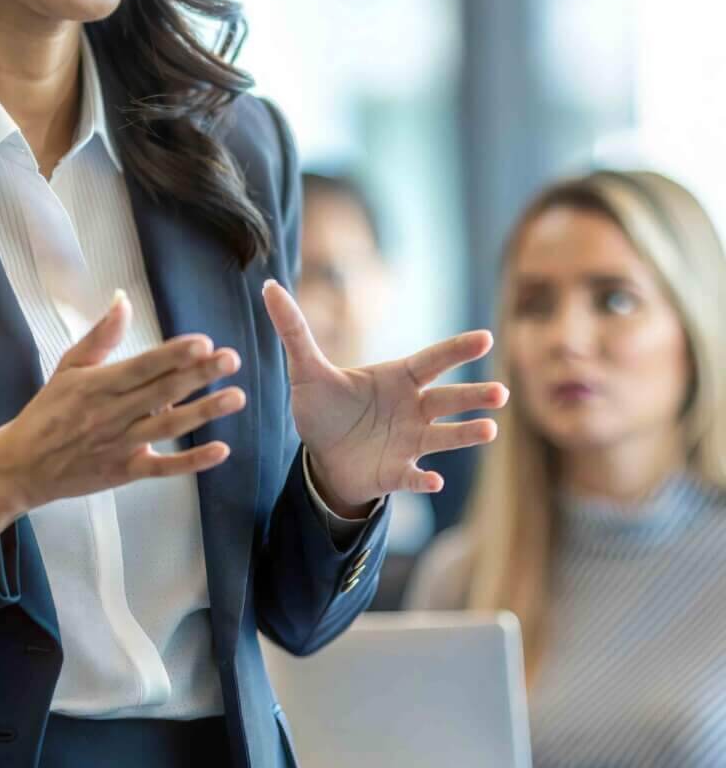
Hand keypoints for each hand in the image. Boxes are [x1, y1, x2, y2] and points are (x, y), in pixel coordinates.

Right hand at [0, 290, 243, 548]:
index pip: (141, 366)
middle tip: (231, 359)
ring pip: (168, 427)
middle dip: (198, 375)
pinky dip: (192, 462)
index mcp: (97, 385)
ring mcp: (121, 445)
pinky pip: (163, 468)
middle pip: (162, 392)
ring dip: (204, 412)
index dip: (173, 355)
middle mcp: (112, 414)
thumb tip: (123, 300)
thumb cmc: (47, 411)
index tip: (203, 342)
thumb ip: (100, 335)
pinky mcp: (125, 472)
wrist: (23, 465)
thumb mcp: (67, 367)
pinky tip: (221, 450)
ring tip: (236, 398)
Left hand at [261, 280, 505, 512]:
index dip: (456, 349)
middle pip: (448, 399)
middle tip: (499, 392)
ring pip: (444, 437)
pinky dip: (423, 480)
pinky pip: (414, 477)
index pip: (432, 360)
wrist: (322, 457)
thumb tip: (268, 287)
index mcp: (398, 379)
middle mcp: (413, 410)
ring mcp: (409, 443)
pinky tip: (433, 480)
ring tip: (488, 430)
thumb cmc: (323, 407)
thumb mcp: (304, 369)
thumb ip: (293, 329)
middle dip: (474, 396)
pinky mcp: (397, 473)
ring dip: (465, 434)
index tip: (486, 338)